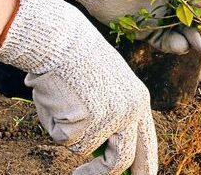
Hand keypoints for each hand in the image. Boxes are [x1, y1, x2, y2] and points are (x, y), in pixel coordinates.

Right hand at [0, 0, 157, 174]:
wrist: (61, 40)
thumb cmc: (78, 59)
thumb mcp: (109, 85)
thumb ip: (113, 114)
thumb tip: (104, 150)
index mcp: (139, 102)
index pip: (146, 145)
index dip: (142, 167)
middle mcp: (129, 113)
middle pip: (121, 160)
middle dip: (100, 174)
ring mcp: (108, 119)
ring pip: (84, 148)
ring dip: (69, 135)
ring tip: (63, 105)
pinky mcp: (84, 123)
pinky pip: (64, 139)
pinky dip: (54, 125)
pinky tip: (56, 100)